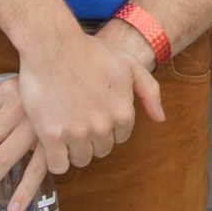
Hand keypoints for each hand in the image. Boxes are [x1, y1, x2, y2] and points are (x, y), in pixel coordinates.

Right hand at [0, 20, 161, 210]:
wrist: (53, 45)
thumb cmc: (91, 52)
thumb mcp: (129, 65)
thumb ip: (149, 92)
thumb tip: (160, 119)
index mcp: (123, 113)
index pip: (120, 137)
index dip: (107, 127)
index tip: (94, 114)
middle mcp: (103, 127)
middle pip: (101, 150)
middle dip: (92, 139)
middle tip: (78, 120)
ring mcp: (77, 133)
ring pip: (81, 159)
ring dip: (74, 149)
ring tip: (64, 130)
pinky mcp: (51, 136)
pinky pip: (58, 165)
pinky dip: (56, 159)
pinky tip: (52, 143)